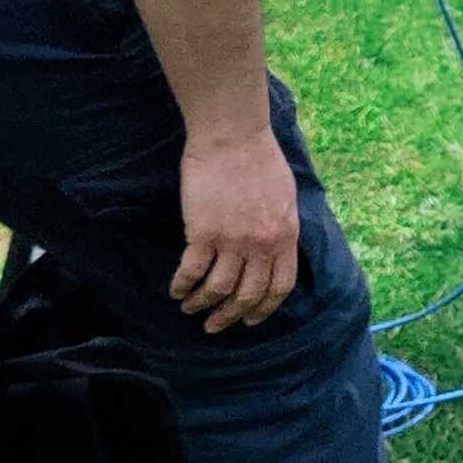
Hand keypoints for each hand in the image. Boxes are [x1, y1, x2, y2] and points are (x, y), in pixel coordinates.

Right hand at [171, 127, 300, 331]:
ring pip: (218, 289)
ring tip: (191, 309)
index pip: (279, 286)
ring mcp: (232, 241)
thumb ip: (282, 227)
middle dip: (231, 316)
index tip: (251, 319)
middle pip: (247, 294)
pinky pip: (192, 271)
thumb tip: (276, 248)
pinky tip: (176, 291)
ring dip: (202, 304)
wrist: (233, 136)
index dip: (264, 308)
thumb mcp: (285, 196)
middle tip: (216, 325)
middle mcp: (261, 245)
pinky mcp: (203, 233)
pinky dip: (183, 286)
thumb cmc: (259, 158)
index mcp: (285, 236)